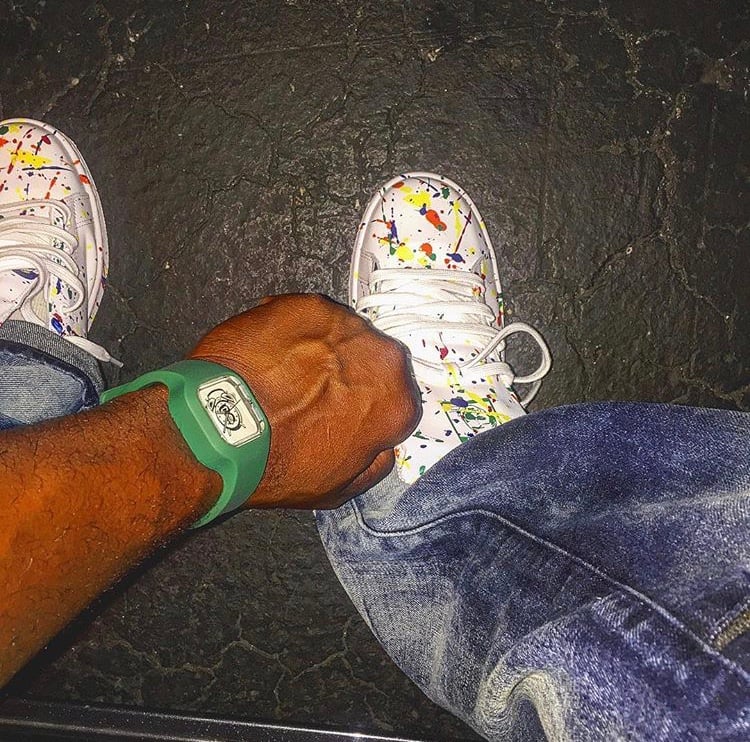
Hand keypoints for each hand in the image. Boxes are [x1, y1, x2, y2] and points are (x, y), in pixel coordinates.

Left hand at [188, 294, 420, 508]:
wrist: (222, 428)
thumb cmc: (279, 464)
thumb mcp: (338, 488)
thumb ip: (373, 463)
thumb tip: (381, 446)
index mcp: (396, 405)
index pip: (395, 403)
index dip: (367, 410)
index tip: (342, 416)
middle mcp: (383, 358)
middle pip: (373, 362)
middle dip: (350, 374)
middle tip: (313, 394)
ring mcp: (346, 324)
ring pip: (343, 336)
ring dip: (323, 350)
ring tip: (286, 372)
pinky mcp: (308, 304)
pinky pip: (308, 317)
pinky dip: (292, 331)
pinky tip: (269, 354)